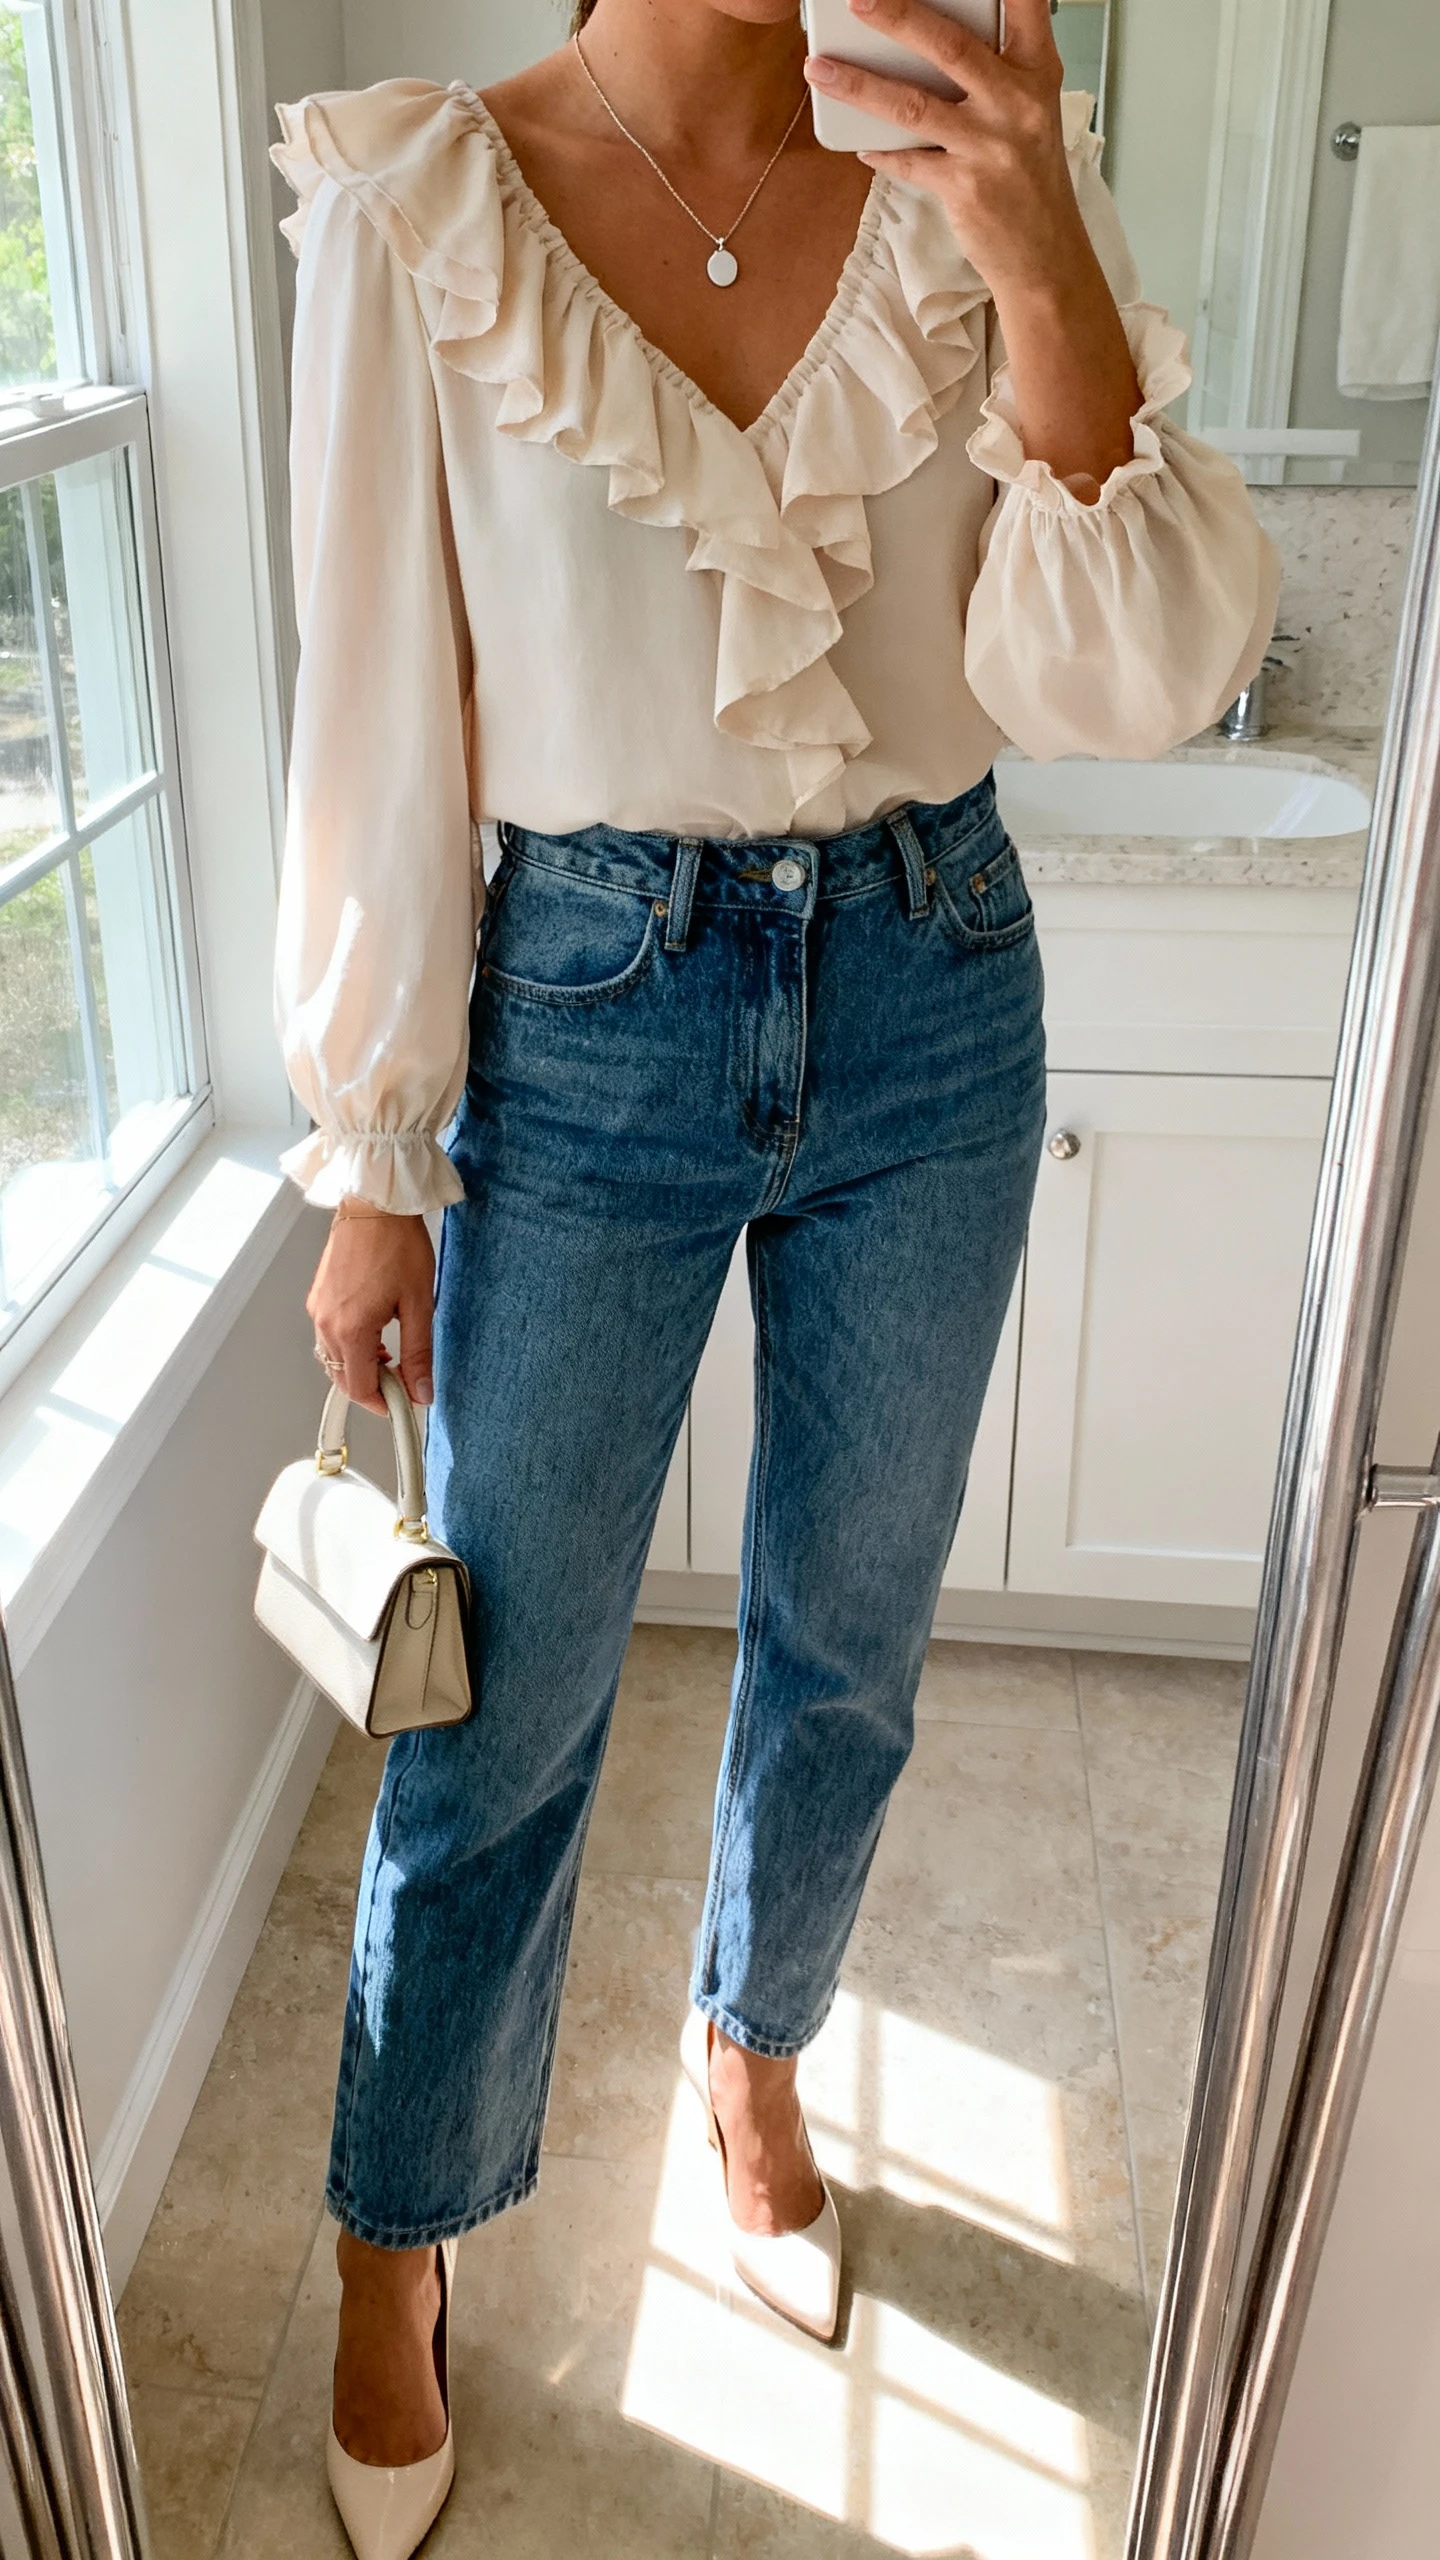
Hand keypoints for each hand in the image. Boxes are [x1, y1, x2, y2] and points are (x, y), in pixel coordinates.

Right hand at [307, 1211, 435, 1415]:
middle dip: (371, 1387)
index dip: (383, 1403)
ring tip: (392, 1354)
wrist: (374, 1204)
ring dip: (360, 1366)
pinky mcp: (318, 1296)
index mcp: (350, 1329)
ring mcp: (318, 1309)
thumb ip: (418, 1354)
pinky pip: (328, 1336)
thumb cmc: (397, 1244)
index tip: (403, 1403)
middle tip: (402, 1381)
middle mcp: (325, 1323)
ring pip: (333, 1358)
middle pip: (342, 1377)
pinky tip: (374, 1333)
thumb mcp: (419, 1304)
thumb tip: (422, 1392)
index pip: (360, 1388)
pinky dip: (349, 1345)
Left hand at [805, 0, 1077, 298]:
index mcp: (1037, 72)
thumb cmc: (1032, 178)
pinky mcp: (963, 187)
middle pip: (949, 45)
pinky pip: (907, 161)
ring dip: (859, 85)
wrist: (1046, 254)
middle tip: (857, 1)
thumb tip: (928, 40)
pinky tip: (860, 144)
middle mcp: (1016, 102)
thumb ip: (995, 71)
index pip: (1023, 4)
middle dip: (898, 16)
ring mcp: (988, 145)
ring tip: (820, 69)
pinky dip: (880, 151)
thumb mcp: (1032, 111)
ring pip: (912, 104)